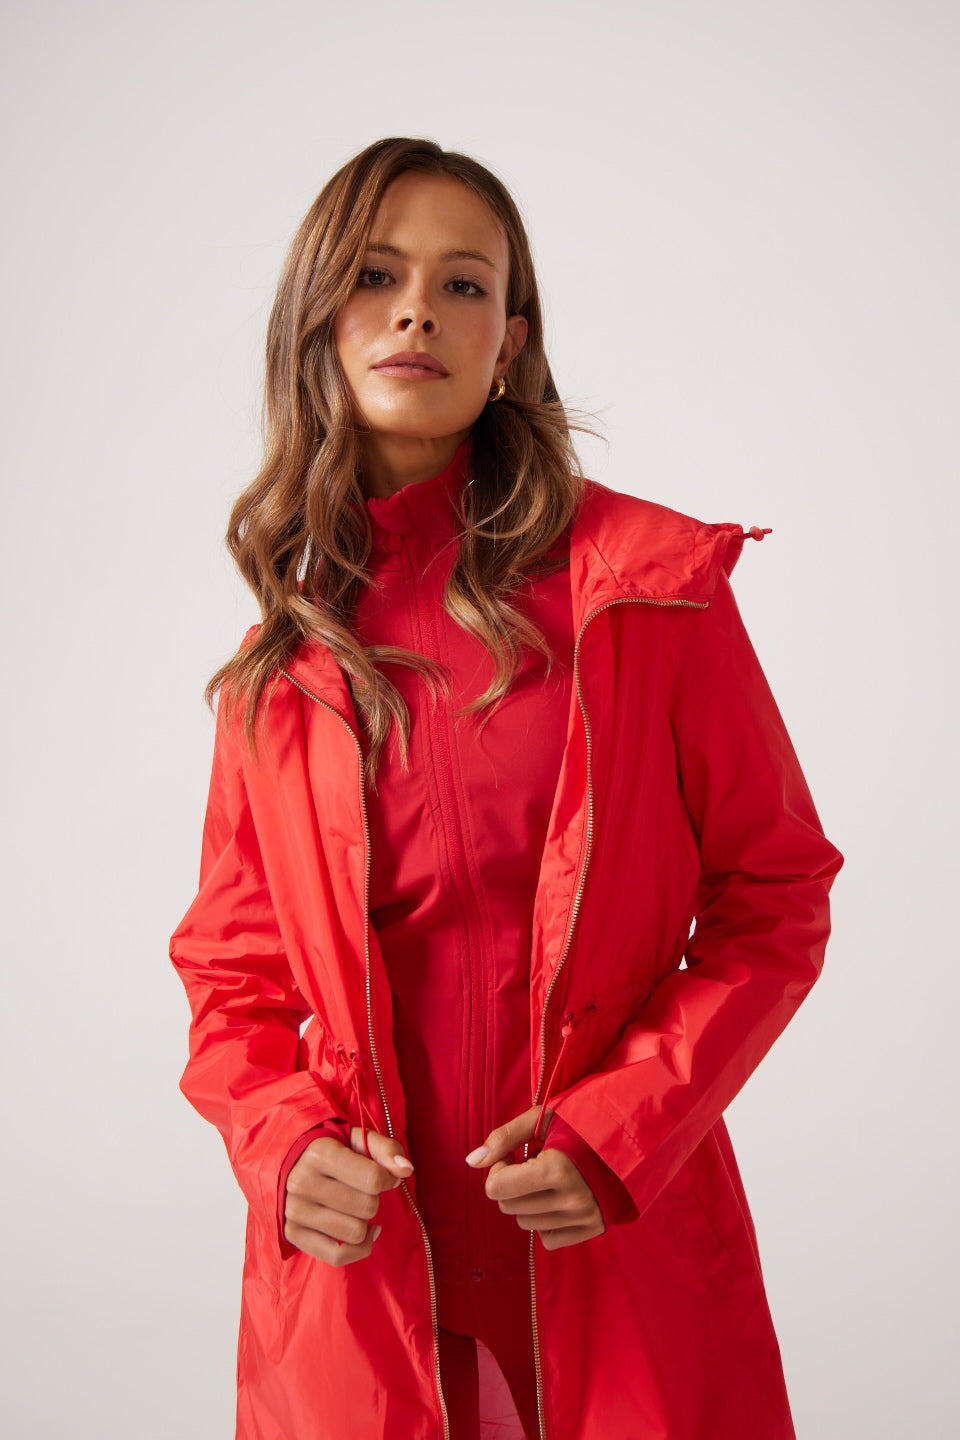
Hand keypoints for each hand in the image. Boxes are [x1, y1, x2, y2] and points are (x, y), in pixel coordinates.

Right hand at [284, 1127, 413, 1266]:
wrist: (293, 1164)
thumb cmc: (335, 1151)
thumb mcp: (359, 1140)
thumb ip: (386, 1149)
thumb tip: (406, 1169)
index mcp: (319, 1153)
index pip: (373, 1178)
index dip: (389, 1179)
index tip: (385, 1177)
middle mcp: (302, 1183)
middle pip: (366, 1207)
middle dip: (374, 1199)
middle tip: (363, 1191)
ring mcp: (295, 1211)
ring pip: (355, 1232)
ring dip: (365, 1222)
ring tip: (357, 1208)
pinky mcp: (293, 1234)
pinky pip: (338, 1256)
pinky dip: (359, 1248)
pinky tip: (364, 1232)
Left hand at [466, 1104, 605, 1250]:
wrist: (632, 1136)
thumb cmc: (583, 1121)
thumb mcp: (543, 1117)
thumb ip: (504, 1137)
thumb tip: (471, 1161)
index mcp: (557, 1169)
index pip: (497, 1188)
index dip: (498, 1169)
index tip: (514, 1155)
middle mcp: (571, 1199)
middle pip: (508, 1207)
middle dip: (511, 1185)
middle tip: (531, 1164)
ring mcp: (585, 1217)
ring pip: (526, 1223)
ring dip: (528, 1201)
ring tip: (547, 1179)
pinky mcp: (594, 1229)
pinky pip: (548, 1239)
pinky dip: (545, 1221)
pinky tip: (557, 1197)